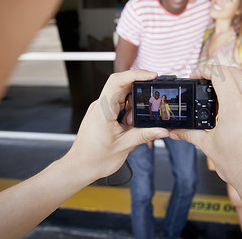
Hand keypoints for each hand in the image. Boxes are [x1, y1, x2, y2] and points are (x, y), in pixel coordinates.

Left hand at [62, 69, 168, 183]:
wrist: (79, 167)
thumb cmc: (94, 159)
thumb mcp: (124, 146)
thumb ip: (145, 135)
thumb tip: (162, 129)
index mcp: (103, 111)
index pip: (117, 81)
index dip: (135, 74)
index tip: (152, 76)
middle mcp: (100, 106)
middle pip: (122, 86)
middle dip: (138, 94)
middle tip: (148, 107)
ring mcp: (100, 109)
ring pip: (122, 96)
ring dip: (133, 107)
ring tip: (131, 126)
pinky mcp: (102, 114)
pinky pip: (118, 105)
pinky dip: (128, 112)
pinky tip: (129, 126)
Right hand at [169, 65, 241, 187]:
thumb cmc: (240, 166)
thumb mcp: (209, 146)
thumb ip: (189, 134)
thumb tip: (176, 131)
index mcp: (236, 106)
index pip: (220, 74)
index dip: (204, 69)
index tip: (195, 75)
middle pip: (233, 71)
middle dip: (216, 71)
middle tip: (202, 79)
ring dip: (229, 82)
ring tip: (214, 97)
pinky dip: (239, 94)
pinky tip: (228, 111)